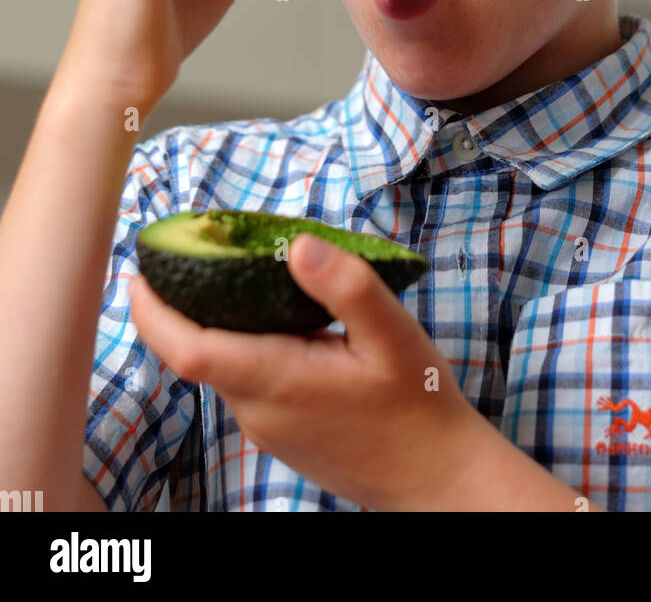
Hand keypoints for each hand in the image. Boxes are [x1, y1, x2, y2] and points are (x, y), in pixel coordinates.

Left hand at [128, 233, 483, 511]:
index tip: (140, 270)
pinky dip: (247, 342)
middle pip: (199, 351)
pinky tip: (282, 316)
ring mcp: (268, 427)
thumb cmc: (420, 407)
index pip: (187, 349)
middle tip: (196, 247)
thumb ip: (345, 287)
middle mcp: (259, 410)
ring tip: (244, 269)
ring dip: (221, 320)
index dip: (153, 311)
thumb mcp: (394, 335)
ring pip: (225, 364)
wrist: (437, 479)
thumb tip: (297, 245)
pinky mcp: (283, 432)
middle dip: (185, 301)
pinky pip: (248, 380)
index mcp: (278, 381)